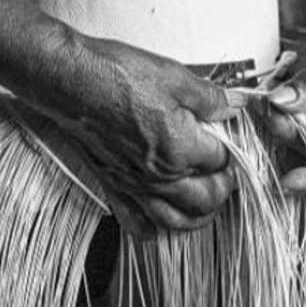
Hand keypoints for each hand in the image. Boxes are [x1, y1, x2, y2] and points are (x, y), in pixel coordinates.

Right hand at [51, 35, 244, 235]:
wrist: (69, 81)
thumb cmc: (117, 75)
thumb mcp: (173, 76)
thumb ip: (210, 98)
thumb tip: (236, 104)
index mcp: (181, 148)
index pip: (220, 160)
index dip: (229, 148)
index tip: (229, 138)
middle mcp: (160, 174)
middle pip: (205, 198)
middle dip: (223, 188)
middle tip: (226, 172)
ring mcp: (134, 183)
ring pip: (175, 219)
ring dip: (196, 217)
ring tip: (205, 203)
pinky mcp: (112, 183)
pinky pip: (133, 221)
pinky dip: (148, 231)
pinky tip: (157, 229)